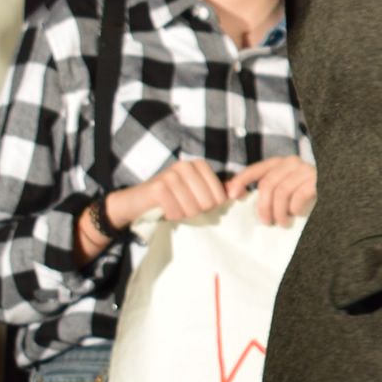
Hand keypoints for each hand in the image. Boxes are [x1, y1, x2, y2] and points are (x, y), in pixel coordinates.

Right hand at [105, 157, 232, 230]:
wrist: (137, 202)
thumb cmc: (172, 198)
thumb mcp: (198, 193)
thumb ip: (219, 192)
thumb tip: (243, 193)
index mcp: (199, 165)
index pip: (220, 197)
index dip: (210, 206)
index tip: (195, 202)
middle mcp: (186, 165)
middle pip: (208, 203)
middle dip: (196, 211)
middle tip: (182, 205)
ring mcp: (171, 174)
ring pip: (193, 209)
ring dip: (182, 214)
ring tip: (173, 206)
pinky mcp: (158, 187)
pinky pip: (177, 212)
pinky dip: (171, 216)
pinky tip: (164, 209)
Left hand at [228, 155, 318, 226]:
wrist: (335, 192)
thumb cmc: (305, 193)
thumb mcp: (282, 187)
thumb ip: (263, 187)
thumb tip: (229, 189)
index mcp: (280, 162)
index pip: (256, 169)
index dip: (242, 181)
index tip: (232, 195)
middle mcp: (292, 162)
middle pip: (267, 184)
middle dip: (263, 207)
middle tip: (266, 222)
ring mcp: (306, 170)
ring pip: (281, 192)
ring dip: (279, 212)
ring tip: (282, 223)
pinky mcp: (317, 181)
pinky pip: (298, 196)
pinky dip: (295, 209)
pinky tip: (297, 214)